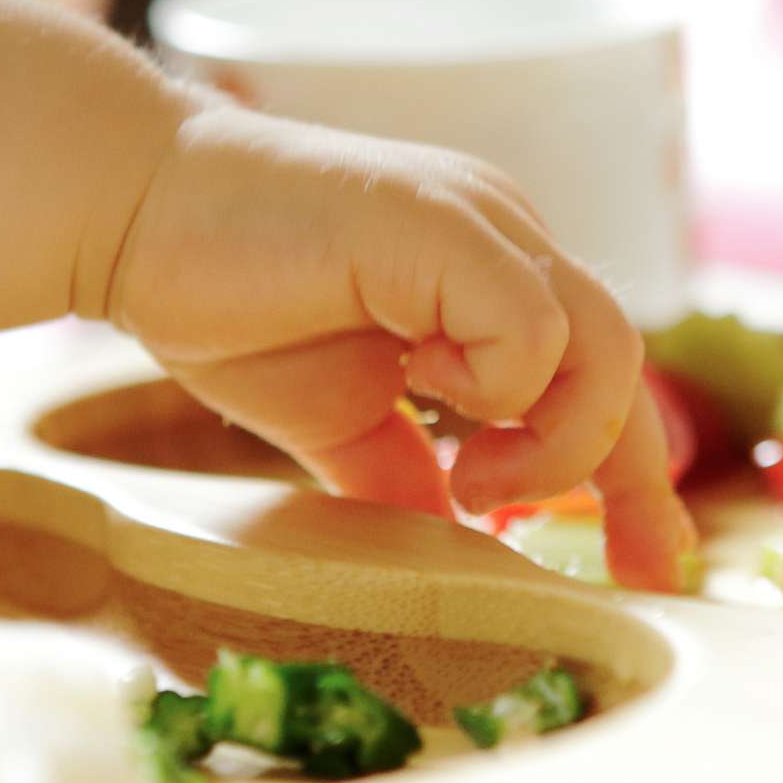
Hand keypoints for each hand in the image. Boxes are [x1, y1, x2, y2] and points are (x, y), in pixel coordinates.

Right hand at [101, 106, 698, 592]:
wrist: (131, 212)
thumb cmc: (224, 297)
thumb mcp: (336, 419)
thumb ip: (403, 475)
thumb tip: (453, 553)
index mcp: (493, 278)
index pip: (604, 381)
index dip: (638, 481)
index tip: (651, 569)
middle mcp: (507, 239)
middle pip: (629, 366)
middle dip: (630, 479)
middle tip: (591, 557)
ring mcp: (481, 223)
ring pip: (605, 343)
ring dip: (552, 438)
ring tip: (474, 475)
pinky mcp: (439, 222)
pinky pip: (530, 322)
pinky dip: (499, 385)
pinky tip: (422, 389)